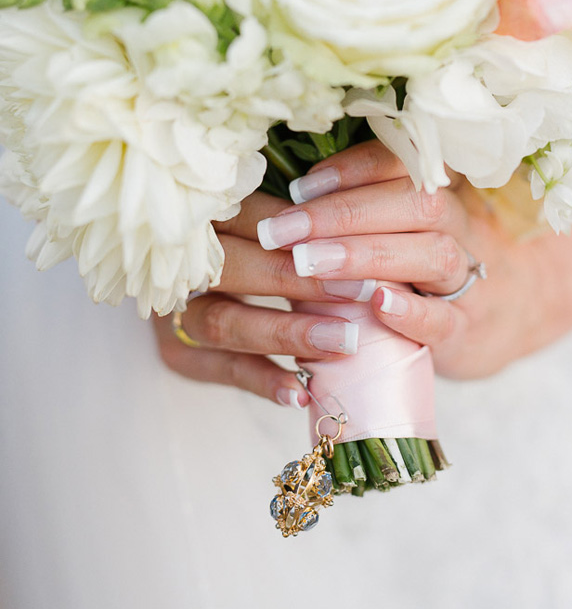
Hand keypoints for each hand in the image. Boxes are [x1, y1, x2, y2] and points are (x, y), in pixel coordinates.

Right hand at [151, 191, 361, 407]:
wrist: (186, 288)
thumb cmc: (246, 244)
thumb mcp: (261, 222)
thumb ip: (294, 219)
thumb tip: (350, 219)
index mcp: (199, 216)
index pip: (247, 217)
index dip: (299, 231)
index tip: (352, 245)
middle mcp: (177, 262)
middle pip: (231, 266)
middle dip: (298, 280)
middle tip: (359, 291)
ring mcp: (173, 310)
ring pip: (222, 322)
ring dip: (286, 334)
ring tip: (342, 343)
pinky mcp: (178, 352)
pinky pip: (221, 370)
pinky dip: (263, 381)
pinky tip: (300, 393)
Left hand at [254, 141, 571, 379]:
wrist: (491, 321)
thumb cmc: (412, 269)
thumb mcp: (388, 230)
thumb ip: (346, 213)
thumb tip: (273, 201)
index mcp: (430, 195)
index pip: (403, 163)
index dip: (352, 169)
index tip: (300, 188)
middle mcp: (456, 228)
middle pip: (417, 203)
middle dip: (344, 214)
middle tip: (284, 231)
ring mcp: (464, 280)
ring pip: (434, 252)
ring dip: (367, 254)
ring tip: (312, 264)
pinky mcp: (464, 331)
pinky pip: (446, 318)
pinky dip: (411, 310)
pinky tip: (376, 304)